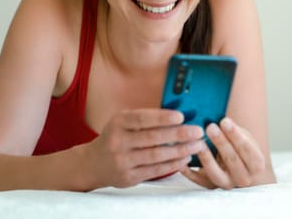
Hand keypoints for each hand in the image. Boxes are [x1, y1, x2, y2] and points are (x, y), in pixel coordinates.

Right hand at [85, 109, 204, 187]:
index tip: (181, 116)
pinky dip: (173, 164)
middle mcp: (118, 141)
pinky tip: (185, 158)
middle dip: (179, 134)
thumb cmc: (116, 137)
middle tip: (197, 131)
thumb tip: (177, 115)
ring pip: (156, 156)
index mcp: (118, 123)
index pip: (142, 118)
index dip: (162, 117)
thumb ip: (145, 118)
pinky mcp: (129, 177)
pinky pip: (155, 170)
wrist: (94, 163)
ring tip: (197, 145)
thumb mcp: (122, 122)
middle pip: (152, 138)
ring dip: (180, 150)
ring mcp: (123, 161)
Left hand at [181, 117, 265, 188]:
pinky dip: (190, 172)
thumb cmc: (241, 147)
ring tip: (198, 143)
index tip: (225, 121)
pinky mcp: (211, 186)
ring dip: (206, 158)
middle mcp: (243, 178)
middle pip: (232, 160)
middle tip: (210, 127)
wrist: (240, 167)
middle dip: (221, 142)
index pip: (247, 150)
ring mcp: (227, 184)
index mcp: (256, 165)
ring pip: (216, 173)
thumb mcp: (244, 137)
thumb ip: (234, 130)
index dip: (236, 135)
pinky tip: (182, 161)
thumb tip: (219, 118)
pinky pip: (199, 181)